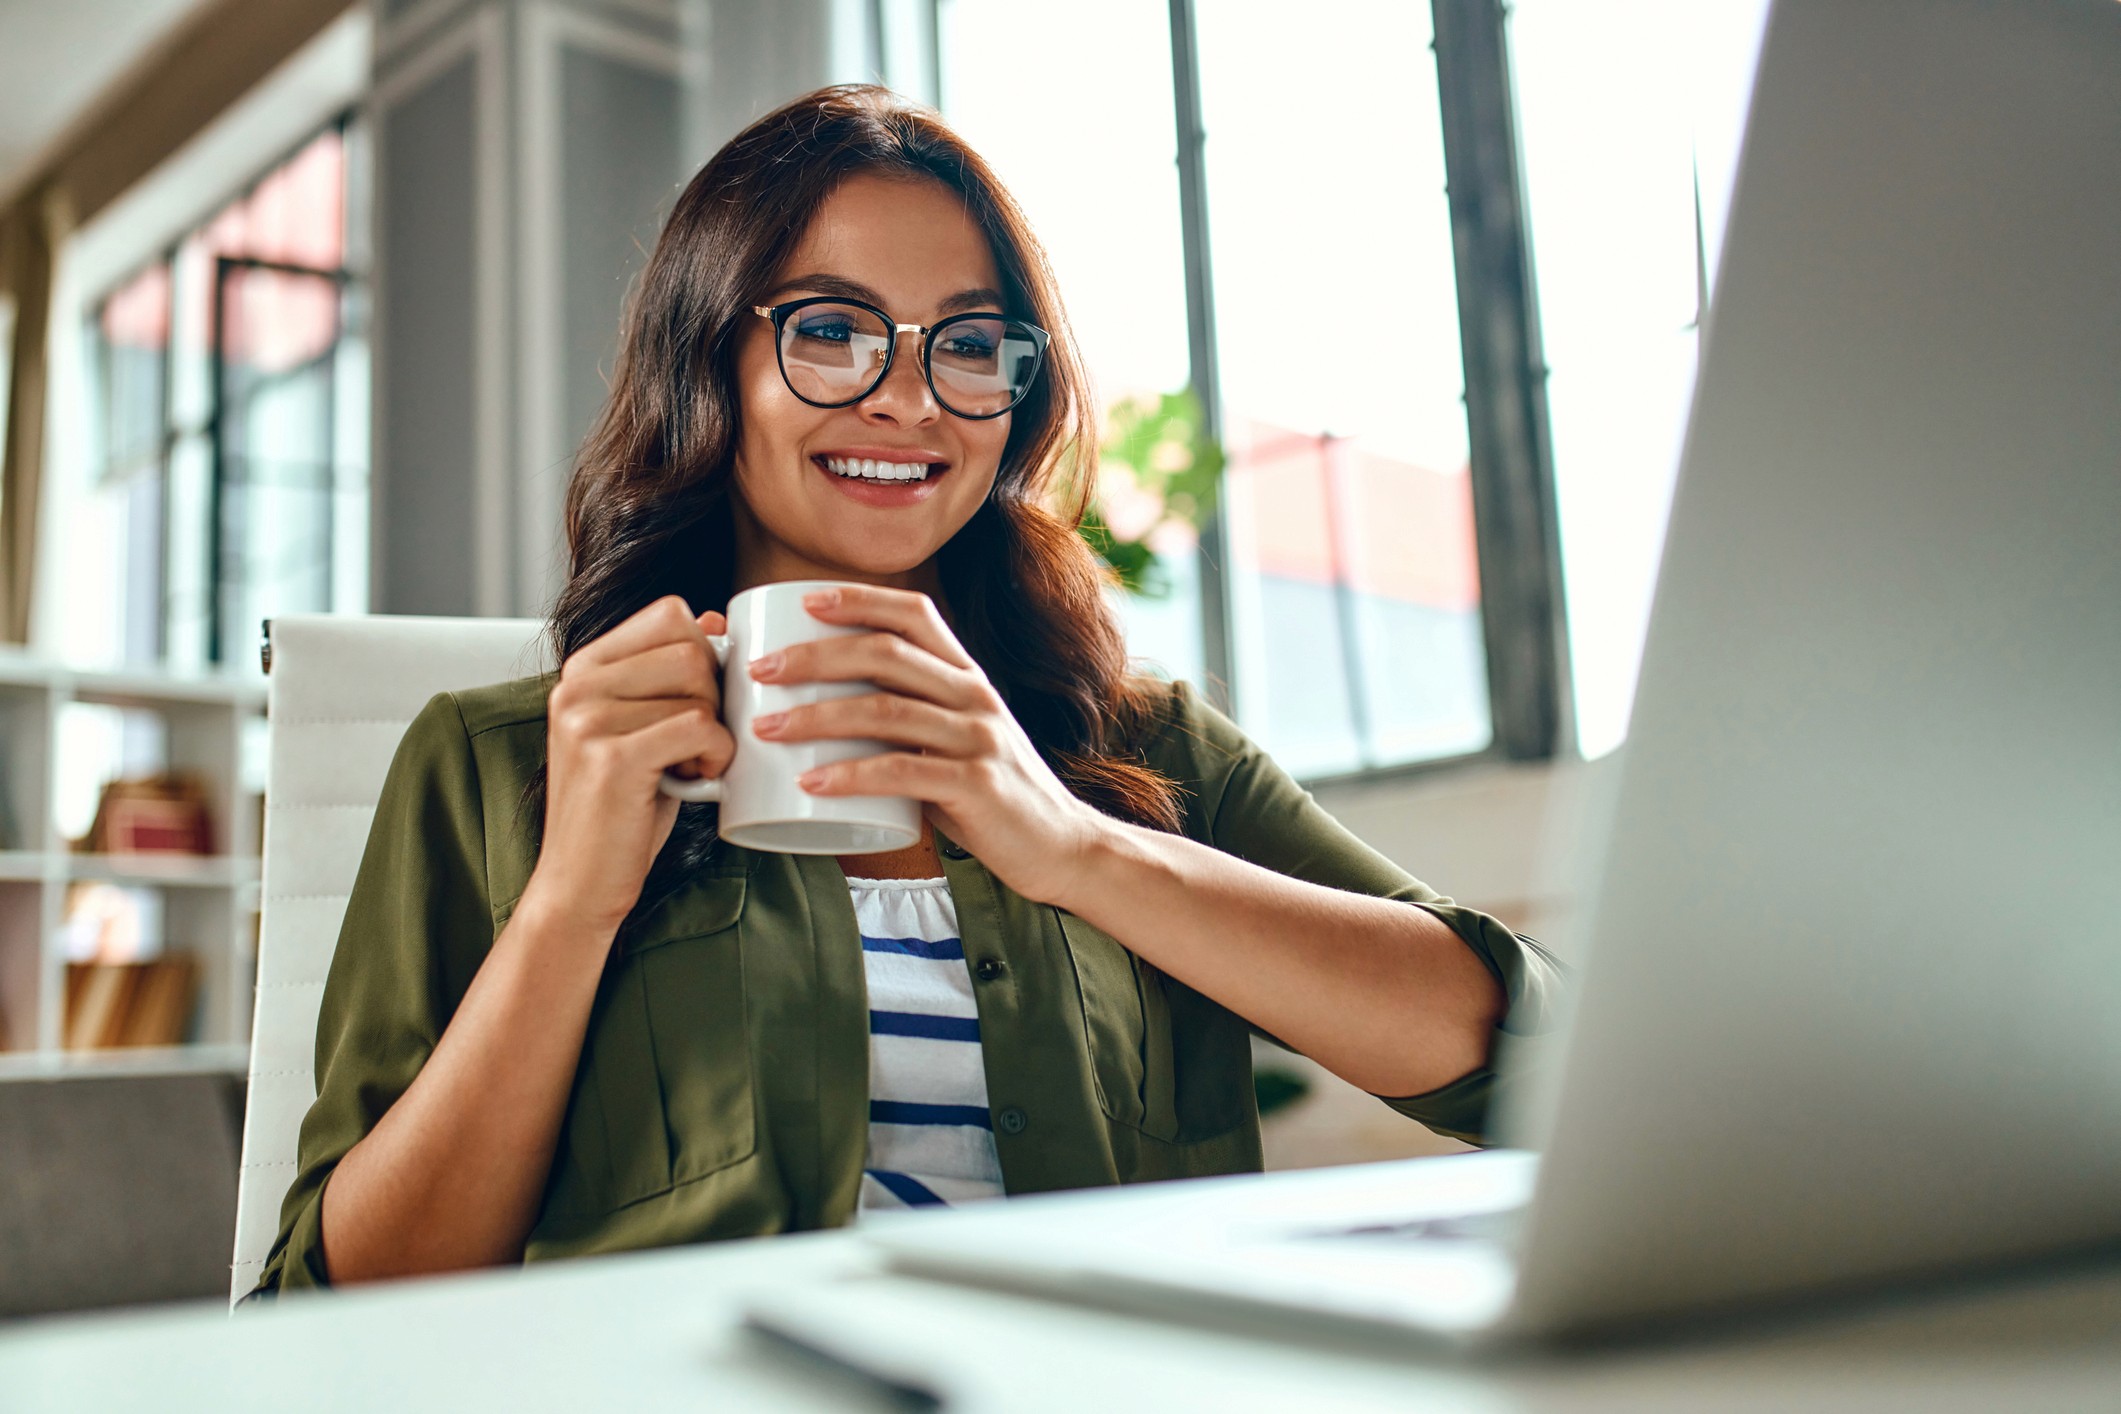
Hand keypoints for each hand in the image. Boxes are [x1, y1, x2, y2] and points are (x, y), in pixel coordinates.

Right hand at [523, 596, 734, 936]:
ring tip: (693, 764)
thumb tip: (713, 619)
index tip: (697, 701)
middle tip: (699, 740)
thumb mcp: (642, 730)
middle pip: (690, 648)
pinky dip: (716, 754)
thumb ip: (666, 677)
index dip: (704, 653)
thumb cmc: (621, 808)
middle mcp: (577, 685)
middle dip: (715, 695)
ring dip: (716, 731)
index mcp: (583, 669)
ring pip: (698, 690)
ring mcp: (588, 719)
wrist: (580, 883)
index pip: (669, 614)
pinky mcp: (611, 757)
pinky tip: (698, 779)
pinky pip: (698, 727)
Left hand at [747, 584, 1112, 904]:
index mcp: (967, 677)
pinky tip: (812, 781)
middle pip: (886, 654)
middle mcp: (974, 696)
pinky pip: (902, 772)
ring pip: (886, 710)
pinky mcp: (976, 785)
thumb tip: (827, 714)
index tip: (804, 600)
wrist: (1061, 847)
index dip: (859, 600)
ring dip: (817, 716)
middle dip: (814, 656)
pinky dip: (851, 775)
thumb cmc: (991, 797)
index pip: (914, 614)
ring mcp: (978, 738)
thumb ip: (909, 723)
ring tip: (766, 729)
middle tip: (760, 672)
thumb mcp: (957, 741)